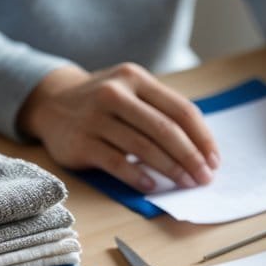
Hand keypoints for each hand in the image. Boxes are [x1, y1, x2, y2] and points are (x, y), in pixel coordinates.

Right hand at [17, 63, 218, 191]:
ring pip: (143, 147)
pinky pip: (116, 162)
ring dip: (170, 169)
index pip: (180, 110)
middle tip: (204, 178)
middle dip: (191, 157)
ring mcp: (95, 117)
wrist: (50, 103)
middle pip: (165, 129)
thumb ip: (162, 112)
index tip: (214, 160)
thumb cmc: (105, 104)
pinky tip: (153, 186)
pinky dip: (138, 176)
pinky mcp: (80, 142)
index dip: (202, 138)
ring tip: (186, 184)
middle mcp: (115, 93)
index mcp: (135, 78)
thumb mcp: (132, 92)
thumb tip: (202, 150)